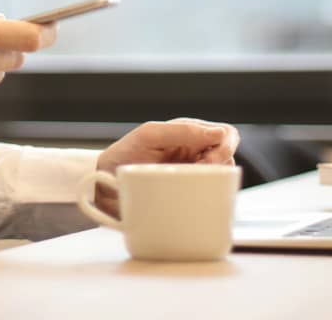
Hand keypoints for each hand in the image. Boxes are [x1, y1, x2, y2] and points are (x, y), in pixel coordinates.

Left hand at [93, 119, 238, 217]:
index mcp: (189, 133)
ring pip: (223, 177)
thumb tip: (219, 135)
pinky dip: (210, 198)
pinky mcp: (189, 195)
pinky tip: (195, 200)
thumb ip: (182, 131)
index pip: (226, 134)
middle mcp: (195, 153)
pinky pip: (211, 196)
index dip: (225, 145)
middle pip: (229, 156)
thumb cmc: (124, 155)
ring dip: (215, 181)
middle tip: (200, 172)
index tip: (208, 159)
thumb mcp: (149, 136)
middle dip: (221, 164)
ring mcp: (193, 175)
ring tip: (191, 184)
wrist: (103, 184)